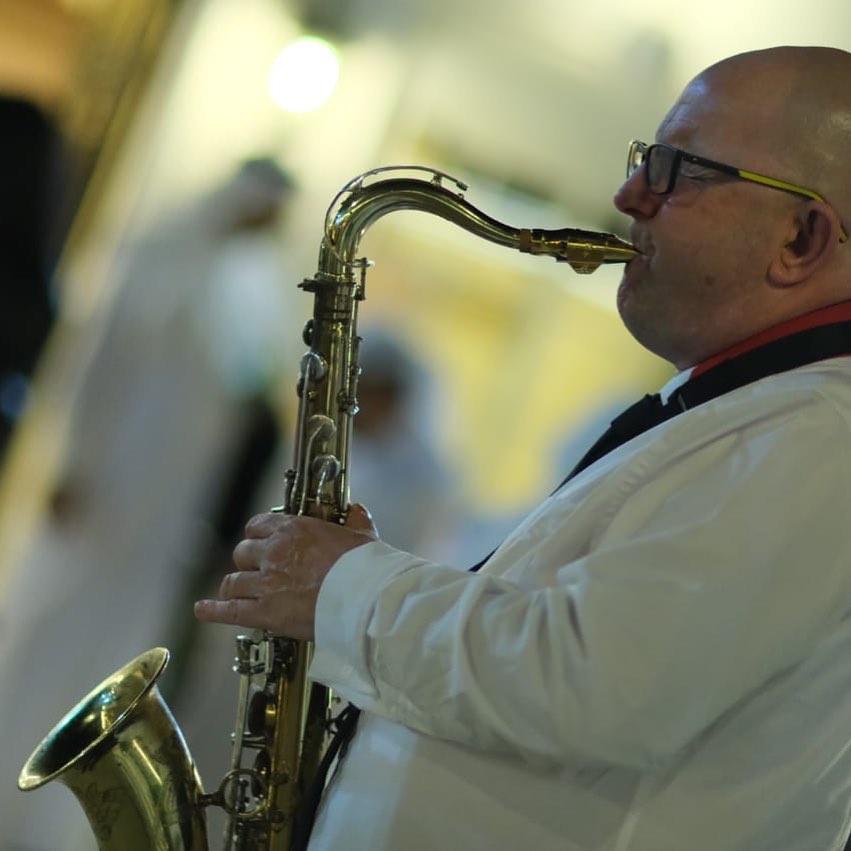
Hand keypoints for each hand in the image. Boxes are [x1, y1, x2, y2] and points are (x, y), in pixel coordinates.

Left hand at [194, 503, 377, 639]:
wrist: (364, 599)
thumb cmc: (365, 568)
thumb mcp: (362, 536)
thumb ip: (355, 521)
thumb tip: (356, 511)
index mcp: (294, 530)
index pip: (259, 525)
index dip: (258, 534)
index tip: (261, 540)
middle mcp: (274, 553)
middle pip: (243, 553)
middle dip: (247, 561)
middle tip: (255, 570)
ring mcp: (266, 584)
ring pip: (234, 581)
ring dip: (235, 586)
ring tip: (234, 591)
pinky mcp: (265, 613)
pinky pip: (230, 611)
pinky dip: (213, 610)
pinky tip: (202, 609)